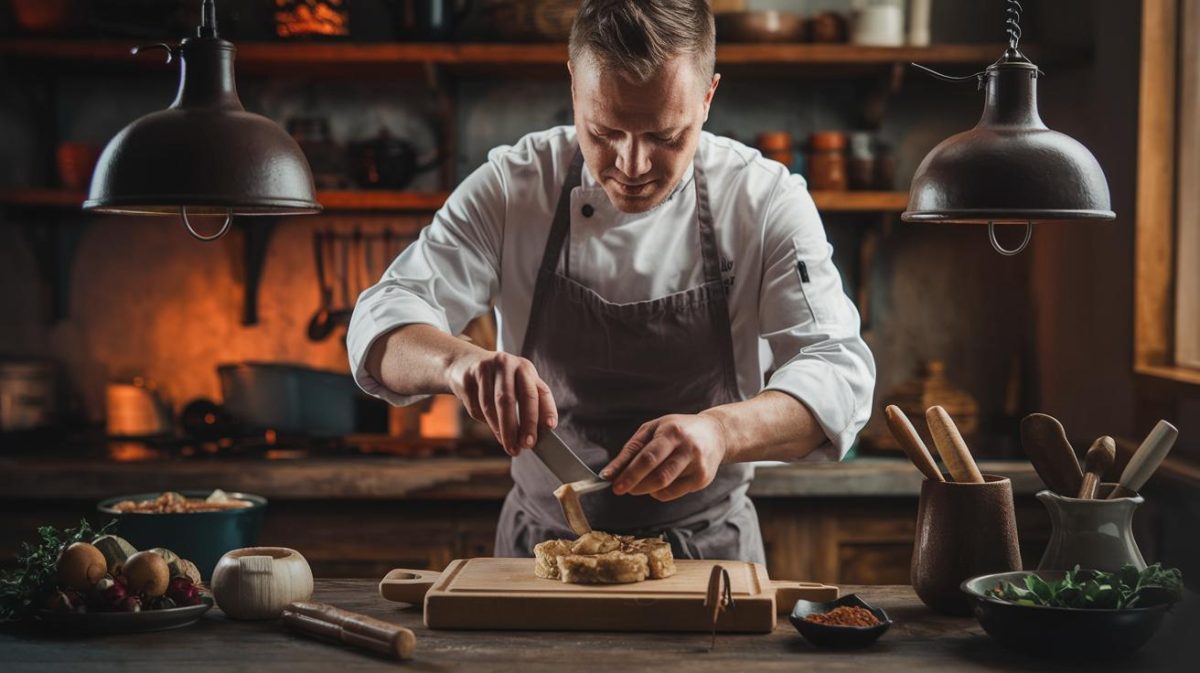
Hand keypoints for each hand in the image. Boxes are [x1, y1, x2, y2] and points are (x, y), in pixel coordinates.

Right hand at [445, 351, 556, 455]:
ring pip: (492, 405)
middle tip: (526, 445)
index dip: (547, 409)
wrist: (464, 363)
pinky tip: (492, 428)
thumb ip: (526, 406)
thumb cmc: (498, 381)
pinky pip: (477, 406)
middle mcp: (507, 365)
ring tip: (509, 445)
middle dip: (521, 425)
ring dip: (501, 429)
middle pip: (514, 398)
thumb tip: (530, 437)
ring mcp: (485, 369)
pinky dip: (485, 422)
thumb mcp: (516, 385)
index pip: (539, 390)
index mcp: (525, 369)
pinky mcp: (468, 378)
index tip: (550, 427)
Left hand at [600, 414, 728, 501]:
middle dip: (635, 486)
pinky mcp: (703, 479)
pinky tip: (659, 482)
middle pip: (658, 476)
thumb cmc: (677, 430)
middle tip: (621, 489)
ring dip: (645, 489)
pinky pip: (673, 493)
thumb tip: (610, 473)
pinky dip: (659, 492)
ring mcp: (698, 465)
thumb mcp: (652, 429)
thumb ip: (631, 450)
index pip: (648, 458)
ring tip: (638, 483)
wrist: (715, 434)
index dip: (629, 474)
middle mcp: (688, 448)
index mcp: (672, 432)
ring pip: (665, 487)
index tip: (614, 485)